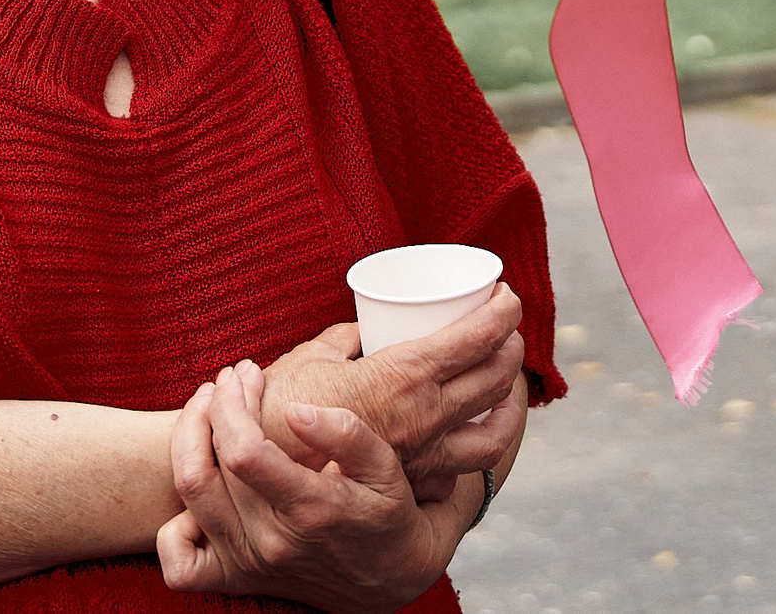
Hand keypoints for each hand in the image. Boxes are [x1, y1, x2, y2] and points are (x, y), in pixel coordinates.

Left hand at [159, 360, 467, 612]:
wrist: (392, 577)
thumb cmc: (389, 511)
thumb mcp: (384, 466)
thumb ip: (345, 433)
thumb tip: (294, 409)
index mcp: (311, 508)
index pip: (243, 452)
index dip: (235, 403)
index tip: (250, 372)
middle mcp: (272, 541)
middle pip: (208, 466)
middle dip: (214, 405)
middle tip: (233, 378)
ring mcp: (249, 563)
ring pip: (188, 496)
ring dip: (188, 439)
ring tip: (208, 408)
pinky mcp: (237, 579)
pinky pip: (181, 563)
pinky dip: (173, 528)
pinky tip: (200, 487)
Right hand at [255, 287, 525, 500]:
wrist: (264, 467)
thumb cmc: (281, 404)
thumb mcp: (314, 353)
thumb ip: (344, 337)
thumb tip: (364, 327)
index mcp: (406, 374)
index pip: (478, 338)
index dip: (505, 311)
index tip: (507, 294)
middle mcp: (426, 414)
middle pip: (496, 377)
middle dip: (510, 346)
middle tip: (504, 328)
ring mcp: (425, 453)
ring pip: (494, 430)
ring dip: (509, 402)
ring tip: (505, 384)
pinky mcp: (415, 480)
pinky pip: (463, 468)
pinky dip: (477, 447)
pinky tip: (475, 433)